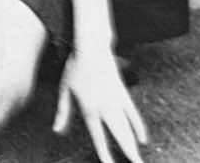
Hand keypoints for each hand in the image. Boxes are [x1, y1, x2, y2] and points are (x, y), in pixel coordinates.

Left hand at [53, 48, 147, 162]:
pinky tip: (142, 139)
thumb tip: (56, 130)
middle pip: (117, 134)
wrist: (92, 48)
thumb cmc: (75, 68)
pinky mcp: (123, 93)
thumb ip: (62, 112)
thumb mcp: (64, 89)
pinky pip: (133, 114)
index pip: (97, 134)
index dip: (103, 151)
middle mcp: (104, 107)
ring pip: (126, 126)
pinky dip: (138, 127)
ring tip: (137, 158)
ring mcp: (116, 100)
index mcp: (88, 107)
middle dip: (126, 151)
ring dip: (132, 143)